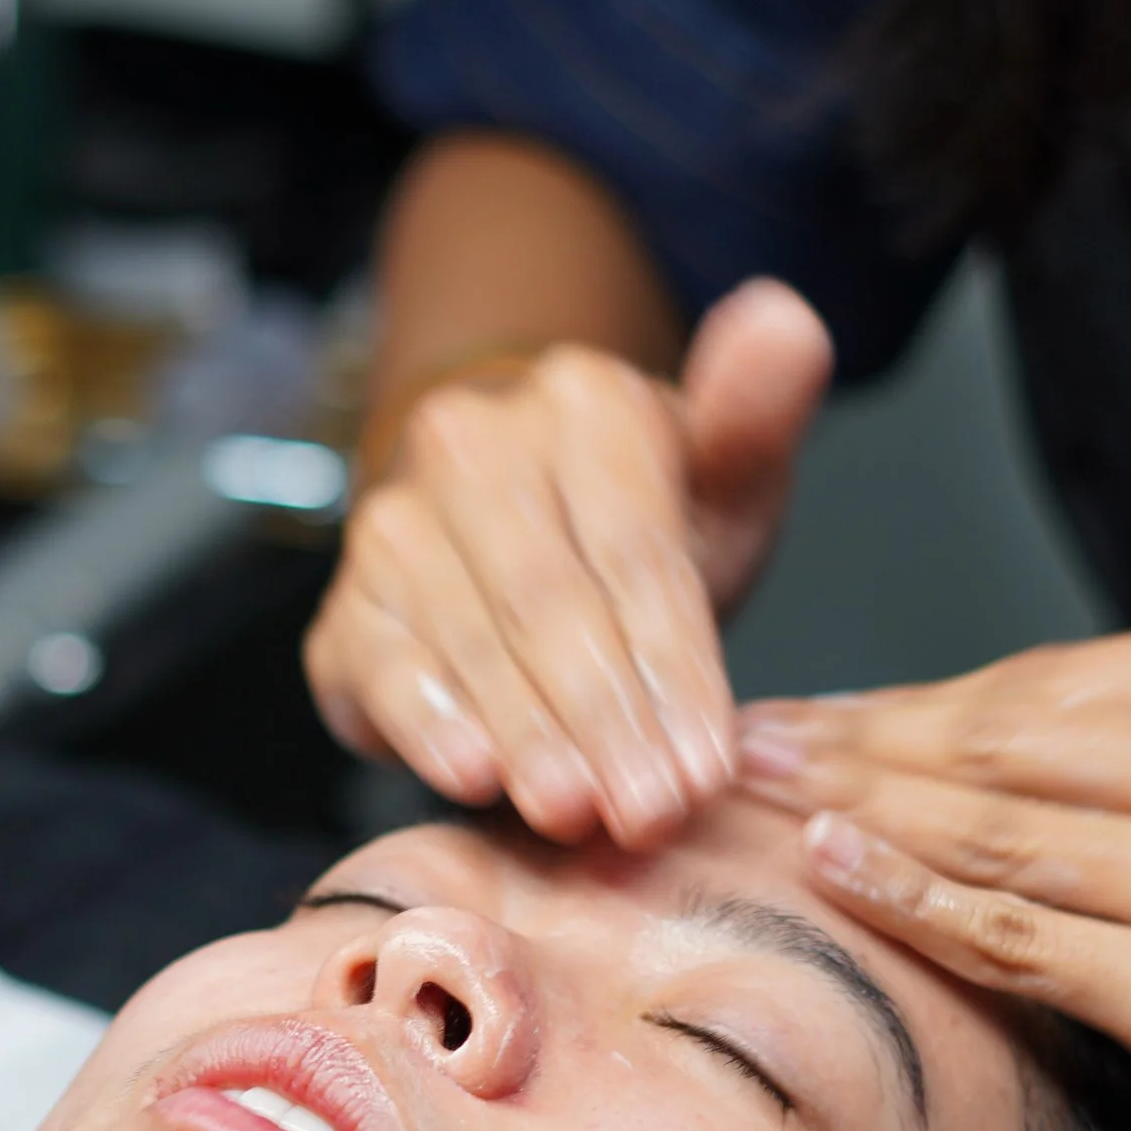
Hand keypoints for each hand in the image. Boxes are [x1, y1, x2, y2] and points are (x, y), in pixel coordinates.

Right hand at [305, 281, 831, 846]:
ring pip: (468, 635)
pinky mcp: (343, 607)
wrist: (520, 537)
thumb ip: (756, 415)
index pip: (633, 549)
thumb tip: (787, 318)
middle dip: (605, 718)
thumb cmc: (637, 529)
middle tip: (651, 811)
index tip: (710, 764)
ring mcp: (395, 523)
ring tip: (576, 812)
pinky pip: (381, 661)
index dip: (673, 667)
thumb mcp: (719, 477)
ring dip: (526, 733)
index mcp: (580, 403)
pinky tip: (468, 775)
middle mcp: (470, 444)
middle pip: (550, 599)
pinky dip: (424, 720)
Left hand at [737, 395, 1130, 1130]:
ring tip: (757, 799)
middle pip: (1004, 751)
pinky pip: (1029, 948)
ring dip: (862, 818)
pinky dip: (922, 910)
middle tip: (741, 742)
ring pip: (999, 842)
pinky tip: (840, 878)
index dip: (921, 692)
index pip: (1052, 676)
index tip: (820, 698)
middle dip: (860, 746)